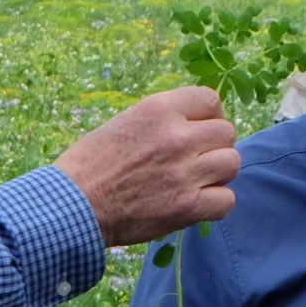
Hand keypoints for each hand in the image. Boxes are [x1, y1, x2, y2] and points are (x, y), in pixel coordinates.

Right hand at [53, 84, 240, 246]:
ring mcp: (185, 172)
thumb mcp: (125, 122)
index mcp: (159, 109)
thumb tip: (196, 123)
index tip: (197, 129)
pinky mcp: (188, 206)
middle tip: (195, 158)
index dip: (208, 116)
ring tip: (196, 180)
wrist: (73, 205)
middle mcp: (177, 137)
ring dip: (218, 172)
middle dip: (214, 145)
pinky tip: (197, 202)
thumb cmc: (91, 164)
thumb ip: (163, 120)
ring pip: (232, 163)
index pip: (211, 99)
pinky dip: (216, 202)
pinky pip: (227, 199)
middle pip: (226, 132)